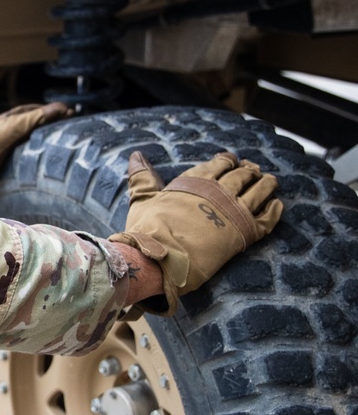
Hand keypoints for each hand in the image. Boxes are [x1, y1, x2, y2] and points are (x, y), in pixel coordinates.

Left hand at [0, 102, 71, 192]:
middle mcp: (11, 126)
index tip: (71, 114)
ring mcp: (8, 141)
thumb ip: (35, 118)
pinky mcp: (5, 155)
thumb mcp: (14, 127)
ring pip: (31, 135)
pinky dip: (37, 148)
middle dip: (53, 123)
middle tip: (71, 127)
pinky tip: (43, 155)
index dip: (54, 111)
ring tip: (62, 140)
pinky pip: (26, 148)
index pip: (39, 110)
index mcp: (13, 116)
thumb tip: (61, 108)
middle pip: (36, 122)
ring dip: (46, 136)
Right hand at [109, 150, 282, 314]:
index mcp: (197, 181)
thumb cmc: (147, 231)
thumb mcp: (143, 199)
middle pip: (243, 175)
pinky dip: (275, 209)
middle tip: (254, 171)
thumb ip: (143, 176)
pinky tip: (277, 205)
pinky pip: (268, 217)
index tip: (232, 161)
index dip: (228, 160)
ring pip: (260, 191)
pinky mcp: (245, 233)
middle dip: (250, 171)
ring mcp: (235, 211)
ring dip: (267, 184)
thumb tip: (136, 155)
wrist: (158, 260)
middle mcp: (219, 192)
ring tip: (271, 182)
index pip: (220, 163)